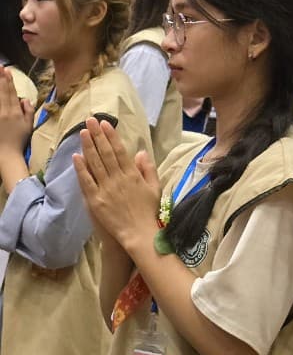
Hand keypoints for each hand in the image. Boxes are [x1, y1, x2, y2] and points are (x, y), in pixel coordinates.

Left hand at [0, 68, 34, 155]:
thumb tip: (25, 99)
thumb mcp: (29, 126)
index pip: (12, 93)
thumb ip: (28, 111)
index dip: (9, 81)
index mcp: (15, 112)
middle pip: (2, 92)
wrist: (6, 154)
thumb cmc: (18, 141)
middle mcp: (5, 112)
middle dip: (0, 78)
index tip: (7, 70)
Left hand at [73, 118, 162, 253]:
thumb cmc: (148, 211)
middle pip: (105, 153)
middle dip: (97, 135)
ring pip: (95, 164)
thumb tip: (141, 152)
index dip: (111, 136)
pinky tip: (76, 157)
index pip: (120, 151)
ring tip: (82, 132)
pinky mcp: (95, 201)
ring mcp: (106, 189)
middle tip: (90, 120)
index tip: (104, 124)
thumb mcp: (154, 188)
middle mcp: (118, 179)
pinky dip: (81, 169)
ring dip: (88, 147)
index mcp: (133, 175)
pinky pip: (87, 182)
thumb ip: (148, 169)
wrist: (139, 233)